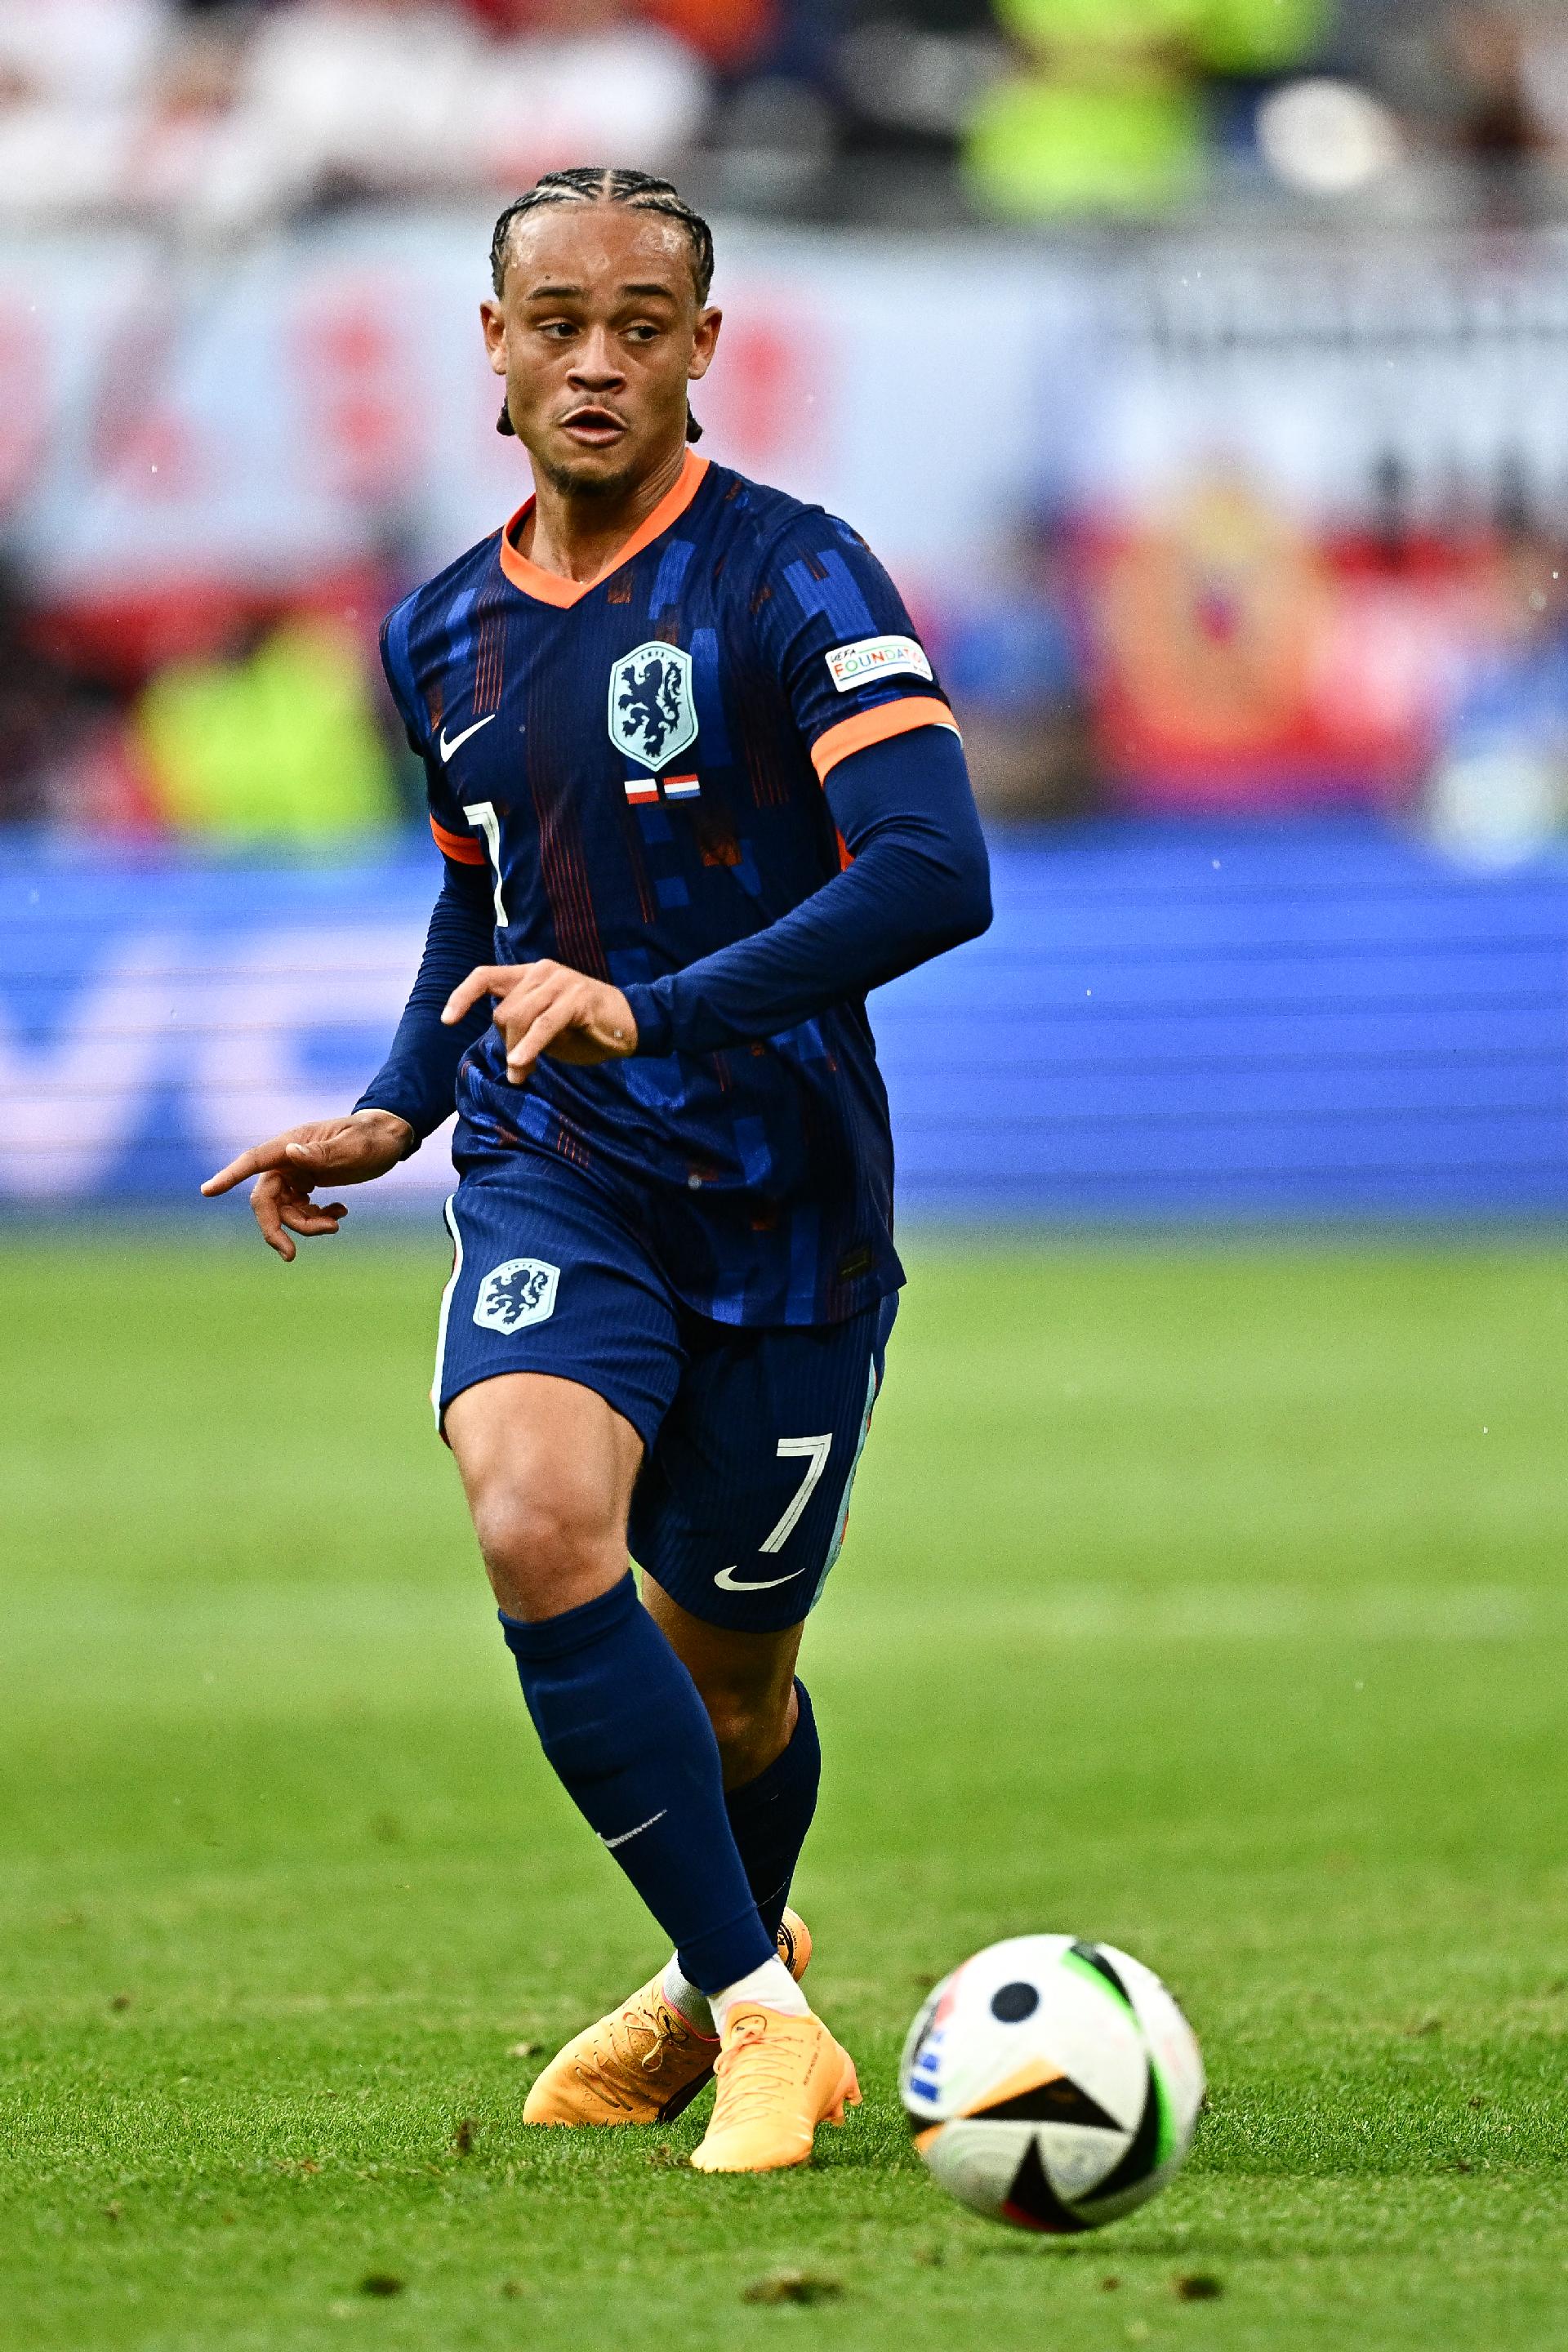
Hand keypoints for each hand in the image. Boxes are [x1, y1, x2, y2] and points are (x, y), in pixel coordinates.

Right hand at [200, 1108, 413, 1260]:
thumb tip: (291, 1155)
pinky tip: (340, 1213)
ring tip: (336, 1224)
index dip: (229, 1176)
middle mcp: (287, 1159)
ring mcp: (296, 1172)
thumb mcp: (353, 1147)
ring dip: (306, 1225)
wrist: (389, 1136)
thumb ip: (323, 1153)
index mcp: (292, 1143)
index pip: (254, 1161)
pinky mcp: (307, 1183)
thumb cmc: (372, 1137)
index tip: (207, 1191)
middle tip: (290, 1256)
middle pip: (265, 1199)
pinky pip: (300, 1209)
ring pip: (285, 1210)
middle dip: (275, 1228)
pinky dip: (317, 1218)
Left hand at [442, 961, 637, 1084]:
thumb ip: (523, 1032)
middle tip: (519, 1071)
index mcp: (531, 975)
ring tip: (523, 1074)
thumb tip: (508, 1057)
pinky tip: (521, 1065)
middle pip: (503, 1011)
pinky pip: (543, 1025)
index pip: (485, 977)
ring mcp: (561, 982)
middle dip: (506, 1044)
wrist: (633, 1025)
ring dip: (517, 1051)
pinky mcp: (578, 998)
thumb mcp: (548, 1030)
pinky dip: (529, 1047)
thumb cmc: (588, 1028)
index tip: (448, 1020)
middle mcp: (542, 972)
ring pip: (519, 1017)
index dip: (462, 996)